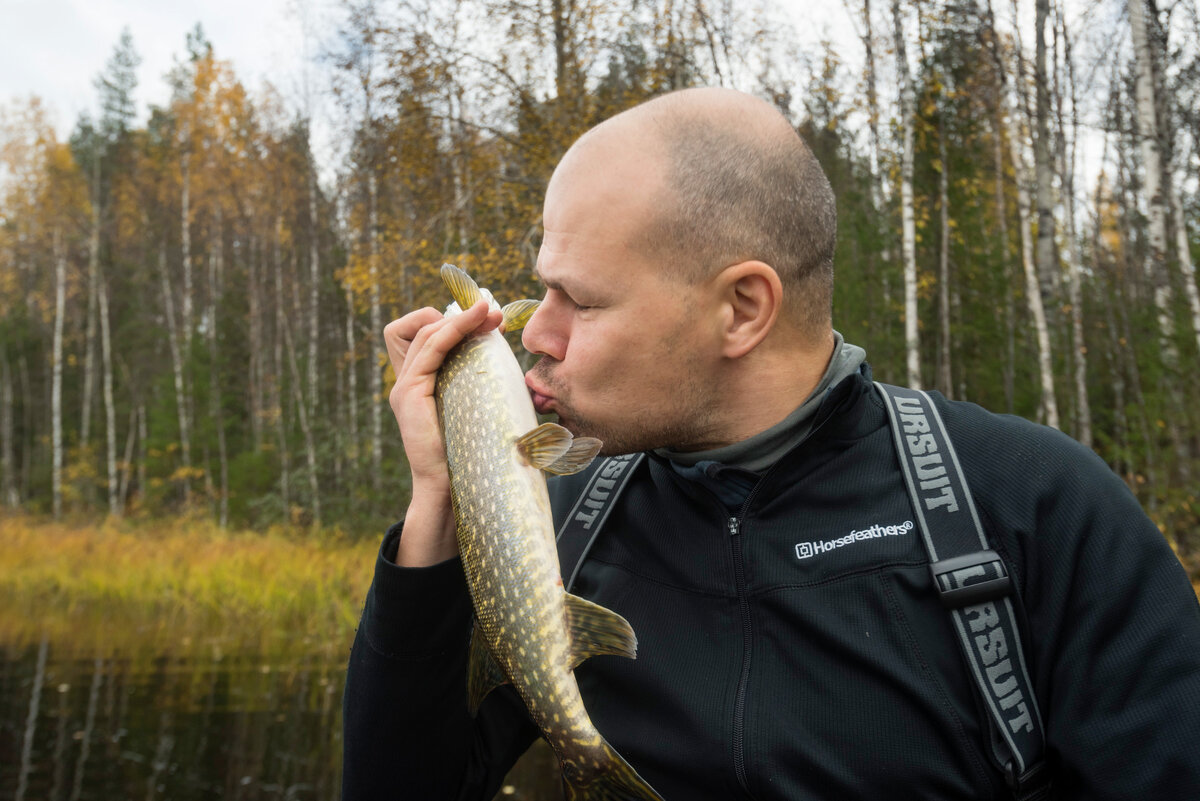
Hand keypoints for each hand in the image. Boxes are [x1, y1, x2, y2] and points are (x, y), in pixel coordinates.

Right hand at [383, 300, 501, 565]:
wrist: (454, 492)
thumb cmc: (474, 458)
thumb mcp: (478, 412)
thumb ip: (482, 390)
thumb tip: (515, 372)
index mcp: (419, 386)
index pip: (420, 335)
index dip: (449, 321)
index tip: (485, 319)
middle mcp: (406, 384)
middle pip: (416, 326)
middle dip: (455, 314)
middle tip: (491, 312)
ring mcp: (404, 388)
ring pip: (423, 331)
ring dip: (461, 317)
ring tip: (490, 312)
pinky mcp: (410, 393)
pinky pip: (430, 347)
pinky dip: (454, 329)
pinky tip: (477, 322)